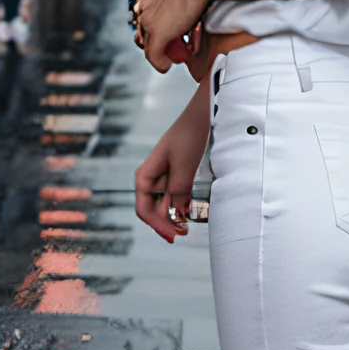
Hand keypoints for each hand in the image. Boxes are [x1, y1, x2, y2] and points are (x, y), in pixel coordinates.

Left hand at [132, 0, 209, 73]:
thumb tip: (185, 3)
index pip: (142, 21)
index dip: (152, 31)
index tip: (166, 35)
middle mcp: (142, 10)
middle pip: (143, 35)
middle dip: (154, 44)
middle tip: (168, 49)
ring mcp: (148, 23)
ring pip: (148, 47)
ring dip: (160, 55)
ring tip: (171, 57)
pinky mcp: (157, 34)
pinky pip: (154, 56)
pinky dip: (160, 64)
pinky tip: (167, 66)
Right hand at [135, 93, 209, 241]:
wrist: (204, 115)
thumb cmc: (190, 136)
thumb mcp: (184, 165)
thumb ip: (179, 190)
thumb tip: (177, 216)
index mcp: (146, 175)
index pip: (144, 209)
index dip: (156, 225)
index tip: (172, 235)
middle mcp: (153, 179)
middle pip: (154, 211)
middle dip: (166, 224)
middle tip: (183, 234)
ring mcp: (166, 178)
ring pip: (166, 206)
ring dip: (175, 218)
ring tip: (188, 227)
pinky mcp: (180, 176)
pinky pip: (178, 198)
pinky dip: (183, 208)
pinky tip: (192, 213)